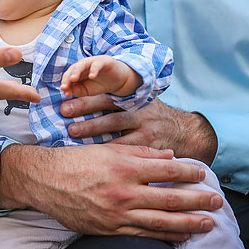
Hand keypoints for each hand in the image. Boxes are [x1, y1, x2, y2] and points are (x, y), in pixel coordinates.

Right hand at [0, 143, 222, 240]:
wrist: (43, 181)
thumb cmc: (74, 161)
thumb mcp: (106, 149)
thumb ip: (140, 153)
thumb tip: (170, 157)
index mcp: (124, 168)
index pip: (168, 171)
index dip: (190, 172)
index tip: (204, 173)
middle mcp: (124, 192)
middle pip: (171, 199)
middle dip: (198, 200)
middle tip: (217, 201)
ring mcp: (117, 215)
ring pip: (162, 222)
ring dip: (189, 223)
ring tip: (208, 223)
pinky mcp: (109, 230)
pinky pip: (143, 236)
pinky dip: (165, 237)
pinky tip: (180, 235)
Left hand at [59, 55, 141, 97]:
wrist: (117, 80)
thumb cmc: (99, 84)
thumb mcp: (87, 90)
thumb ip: (78, 90)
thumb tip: (68, 91)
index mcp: (77, 72)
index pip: (68, 77)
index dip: (65, 84)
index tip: (65, 93)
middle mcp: (82, 65)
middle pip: (72, 69)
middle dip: (67, 78)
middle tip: (64, 86)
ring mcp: (92, 62)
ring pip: (82, 64)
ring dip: (76, 71)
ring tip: (73, 79)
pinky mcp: (103, 61)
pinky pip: (97, 64)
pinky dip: (94, 70)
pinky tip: (92, 76)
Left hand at [63, 97, 217, 163]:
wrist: (185, 132)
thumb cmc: (150, 116)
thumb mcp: (137, 102)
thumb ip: (114, 99)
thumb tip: (76, 93)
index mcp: (133, 97)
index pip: (107, 94)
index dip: (86, 95)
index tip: (65, 95)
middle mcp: (139, 111)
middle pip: (109, 109)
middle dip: (86, 109)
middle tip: (64, 111)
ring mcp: (146, 129)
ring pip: (117, 129)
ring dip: (94, 131)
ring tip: (72, 133)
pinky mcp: (151, 146)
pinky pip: (128, 149)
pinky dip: (110, 152)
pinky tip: (93, 155)